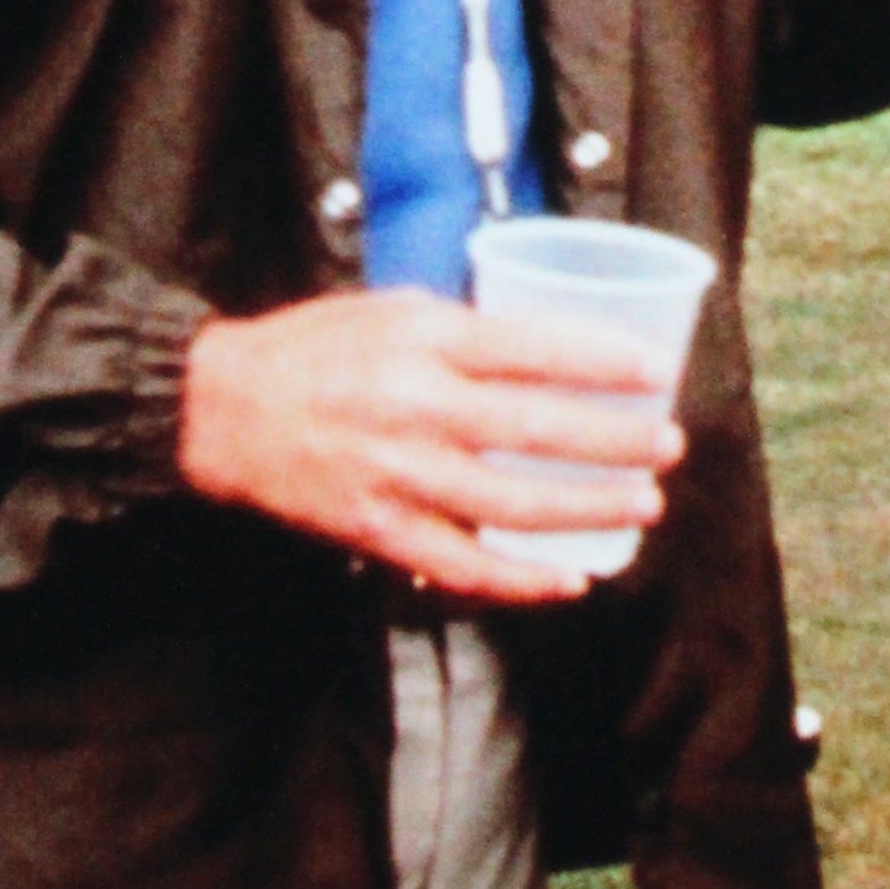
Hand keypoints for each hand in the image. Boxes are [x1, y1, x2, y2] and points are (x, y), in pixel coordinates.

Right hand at [178, 286, 684, 603]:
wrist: (222, 410)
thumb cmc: (314, 348)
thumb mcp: (393, 308)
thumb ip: (467, 328)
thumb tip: (550, 342)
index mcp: (425, 340)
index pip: (533, 349)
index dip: (602, 361)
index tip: (654, 371)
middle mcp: (417, 407)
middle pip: (538, 430)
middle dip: (616, 441)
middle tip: (668, 444)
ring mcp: (400, 475)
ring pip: (513, 504)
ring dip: (587, 508)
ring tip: (642, 504)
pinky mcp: (379, 529)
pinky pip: (462, 564)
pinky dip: (520, 579)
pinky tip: (568, 579)